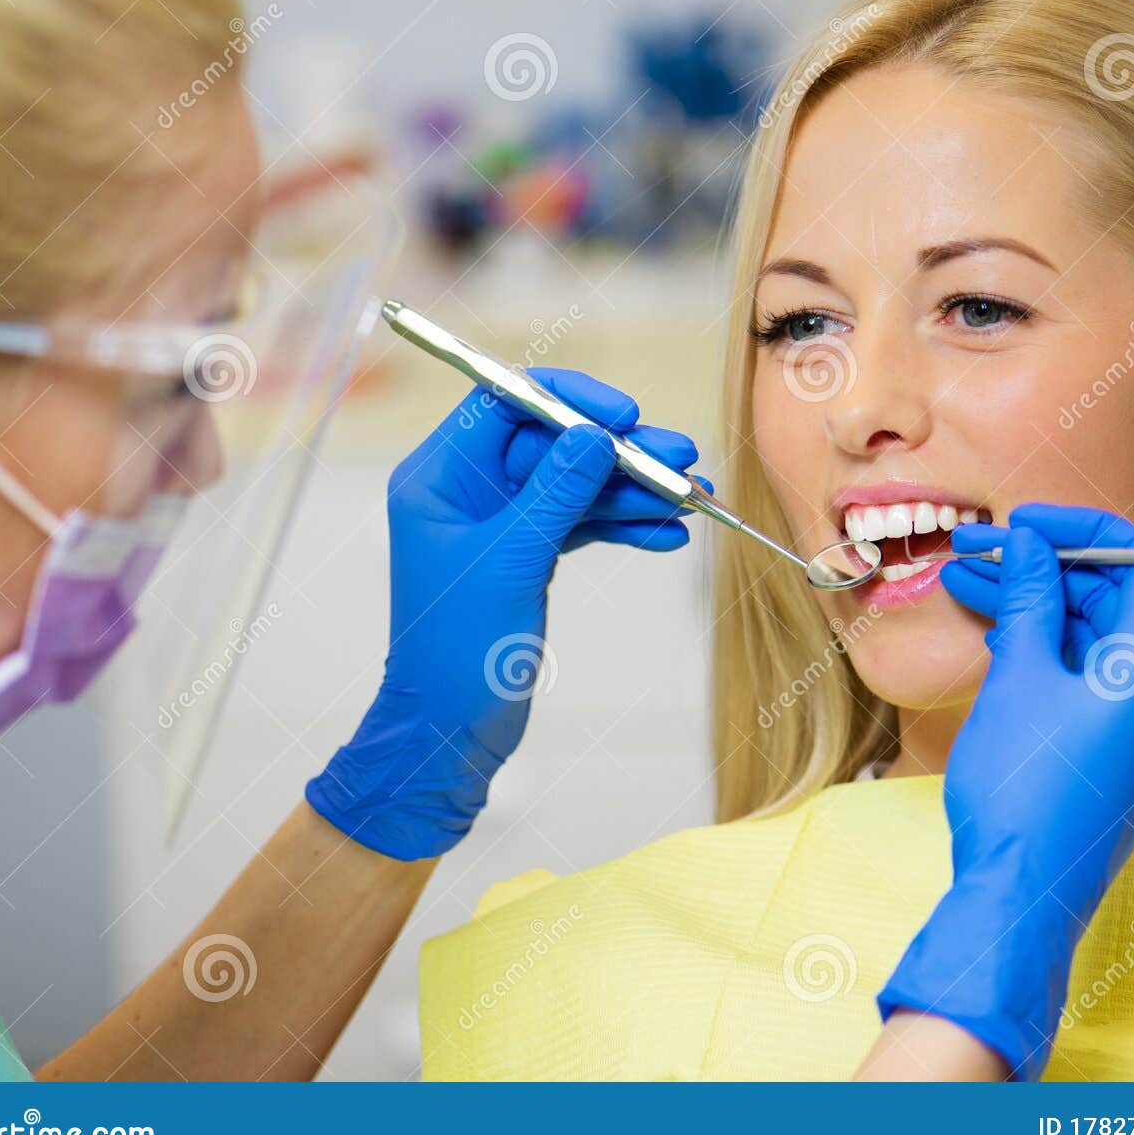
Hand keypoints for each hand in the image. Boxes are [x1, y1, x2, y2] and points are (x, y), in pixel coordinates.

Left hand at [306, 369, 703, 860]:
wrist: (450, 733)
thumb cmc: (458, 650)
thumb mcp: (512, 561)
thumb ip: (555, 492)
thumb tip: (596, 435)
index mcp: (439, 476)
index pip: (506, 402)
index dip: (569, 401)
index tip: (626, 415)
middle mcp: (467, 489)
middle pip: (553, 443)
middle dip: (619, 451)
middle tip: (682, 459)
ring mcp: (500, 523)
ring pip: (575, 484)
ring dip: (633, 491)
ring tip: (693, 499)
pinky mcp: (527, 555)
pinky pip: (581, 523)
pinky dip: (623, 527)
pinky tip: (668, 536)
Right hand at [875, 503, 1133, 1078]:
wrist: (1019, 897)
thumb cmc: (1021, 791)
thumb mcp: (1019, 678)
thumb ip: (1031, 600)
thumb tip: (1031, 544)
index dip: (1080, 530)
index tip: (1022, 523)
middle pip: (1117, 599)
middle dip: (1045, 567)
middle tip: (975, 550)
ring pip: (1096, 640)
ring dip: (1036, 606)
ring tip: (964, 582)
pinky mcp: (1117, 755)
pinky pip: (1090, 680)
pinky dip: (1046, 650)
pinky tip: (991, 632)